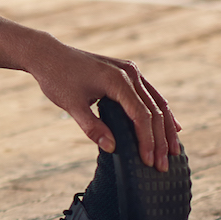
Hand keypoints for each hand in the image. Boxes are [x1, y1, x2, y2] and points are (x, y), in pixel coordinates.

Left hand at [24, 39, 181, 170]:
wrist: (47, 54)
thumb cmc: (56, 78)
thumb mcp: (71, 104)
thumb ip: (92, 126)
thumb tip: (112, 149)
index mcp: (117, 80)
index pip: (141, 115)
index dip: (147, 141)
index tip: (149, 161)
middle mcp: (129, 73)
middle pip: (154, 111)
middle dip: (159, 140)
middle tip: (163, 165)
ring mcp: (130, 71)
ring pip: (157, 102)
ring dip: (166, 128)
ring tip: (173, 152)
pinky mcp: (127, 72)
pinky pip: (149, 95)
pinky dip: (160, 113)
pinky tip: (171, 127)